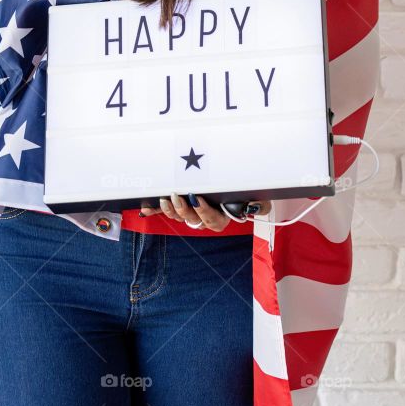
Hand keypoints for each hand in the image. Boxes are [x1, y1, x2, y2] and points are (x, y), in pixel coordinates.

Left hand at [139, 194, 271, 230]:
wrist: (230, 185)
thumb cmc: (240, 193)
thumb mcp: (254, 197)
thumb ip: (259, 205)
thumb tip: (254, 207)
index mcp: (220, 218)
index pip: (211, 220)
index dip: (203, 211)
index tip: (197, 198)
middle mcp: (203, 217)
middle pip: (191, 219)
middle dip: (183, 209)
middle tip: (177, 195)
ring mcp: (189, 212)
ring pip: (178, 215)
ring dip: (170, 208)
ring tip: (166, 197)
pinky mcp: (178, 204)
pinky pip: (165, 209)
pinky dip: (155, 209)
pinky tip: (145, 208)